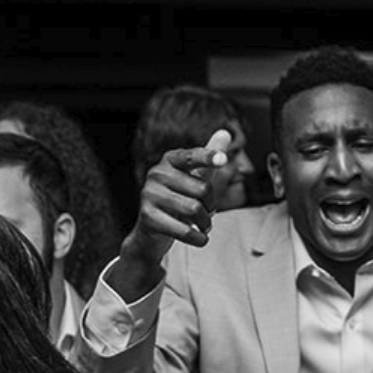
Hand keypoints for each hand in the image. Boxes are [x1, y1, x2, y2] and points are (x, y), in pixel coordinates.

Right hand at [122, 130, 232, 264]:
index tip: (223, 161)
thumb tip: (225, 132)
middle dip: (211, 205)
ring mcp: (149, 194)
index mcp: (170, 160)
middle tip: (208, 213)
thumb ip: (209, 157)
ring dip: (205, 223)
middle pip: (202, 189)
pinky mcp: (148, 217)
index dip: (208, 158)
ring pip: (194, 209)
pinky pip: (183, 229)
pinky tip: (201, 240)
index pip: (192, 156)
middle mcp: (157, 173)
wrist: (151, 233)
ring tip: (203, 226)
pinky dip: (198, 238)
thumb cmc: (178, 200)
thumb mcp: (194, 178)